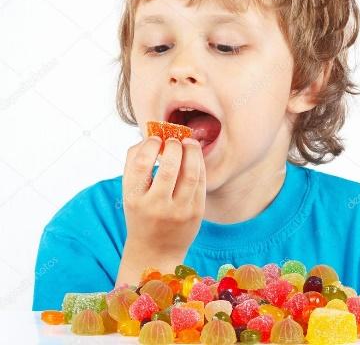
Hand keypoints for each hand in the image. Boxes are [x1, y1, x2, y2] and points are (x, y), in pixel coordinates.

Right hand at [117, 135, 205, 282]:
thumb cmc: (141, 213)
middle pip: (169, 167)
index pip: (141, 163)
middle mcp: (155, 207)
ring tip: (189, 142)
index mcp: (134, 199)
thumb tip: (152, 136)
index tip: (156, 140)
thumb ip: (134, 162)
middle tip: (174, 141)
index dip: (151, 144)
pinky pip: (202, 182)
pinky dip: (199, 164)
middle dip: (174, 146)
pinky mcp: (196, 213)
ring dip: (192, 151)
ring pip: (191, 173)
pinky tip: (195, 156)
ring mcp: (178, 211)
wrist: (155, 252)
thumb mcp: (129, 192)